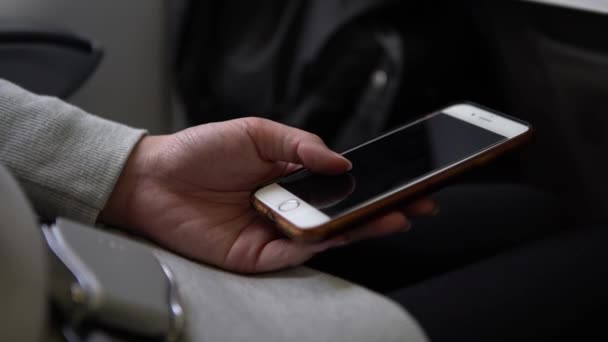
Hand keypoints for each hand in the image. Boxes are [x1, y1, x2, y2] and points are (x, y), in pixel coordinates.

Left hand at [100, 118, 436, 272]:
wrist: (155, 177)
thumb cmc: (200, 151)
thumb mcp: (257, 132)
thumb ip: (300, 145)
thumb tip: (342, 158)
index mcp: (291, 177)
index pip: (342, 183)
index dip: (374, 182)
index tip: (405, 179)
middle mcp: (288, 207)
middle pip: (343, 213)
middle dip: (381, 208)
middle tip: (415, 203)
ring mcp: (276, 231)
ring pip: (327, 235)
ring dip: (360, 227)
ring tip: (391, 214)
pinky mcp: (258, 255)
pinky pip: (295, 251)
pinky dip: (318, 243)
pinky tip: (339, 230)